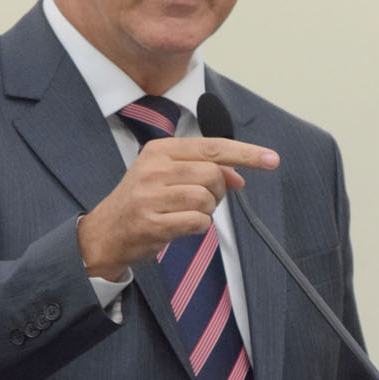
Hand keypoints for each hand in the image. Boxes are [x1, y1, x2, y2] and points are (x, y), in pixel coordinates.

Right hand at [77, 136, 278, 279]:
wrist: (106, 233)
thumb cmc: (143, 201)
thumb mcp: (168, 176)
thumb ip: (204, 170)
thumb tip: (239, 177)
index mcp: (160, 150)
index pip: (213, 147)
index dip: (246, 154)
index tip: (272, 159)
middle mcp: (154, 168)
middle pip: (213, 175)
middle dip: (217, 192)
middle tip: (200, 201)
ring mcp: (151, 196)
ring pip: (207, 199)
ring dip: (206, 211)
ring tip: (184, 214)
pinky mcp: (152, 223)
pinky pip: (198, 222)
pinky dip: (198, 226)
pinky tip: (180, 226)